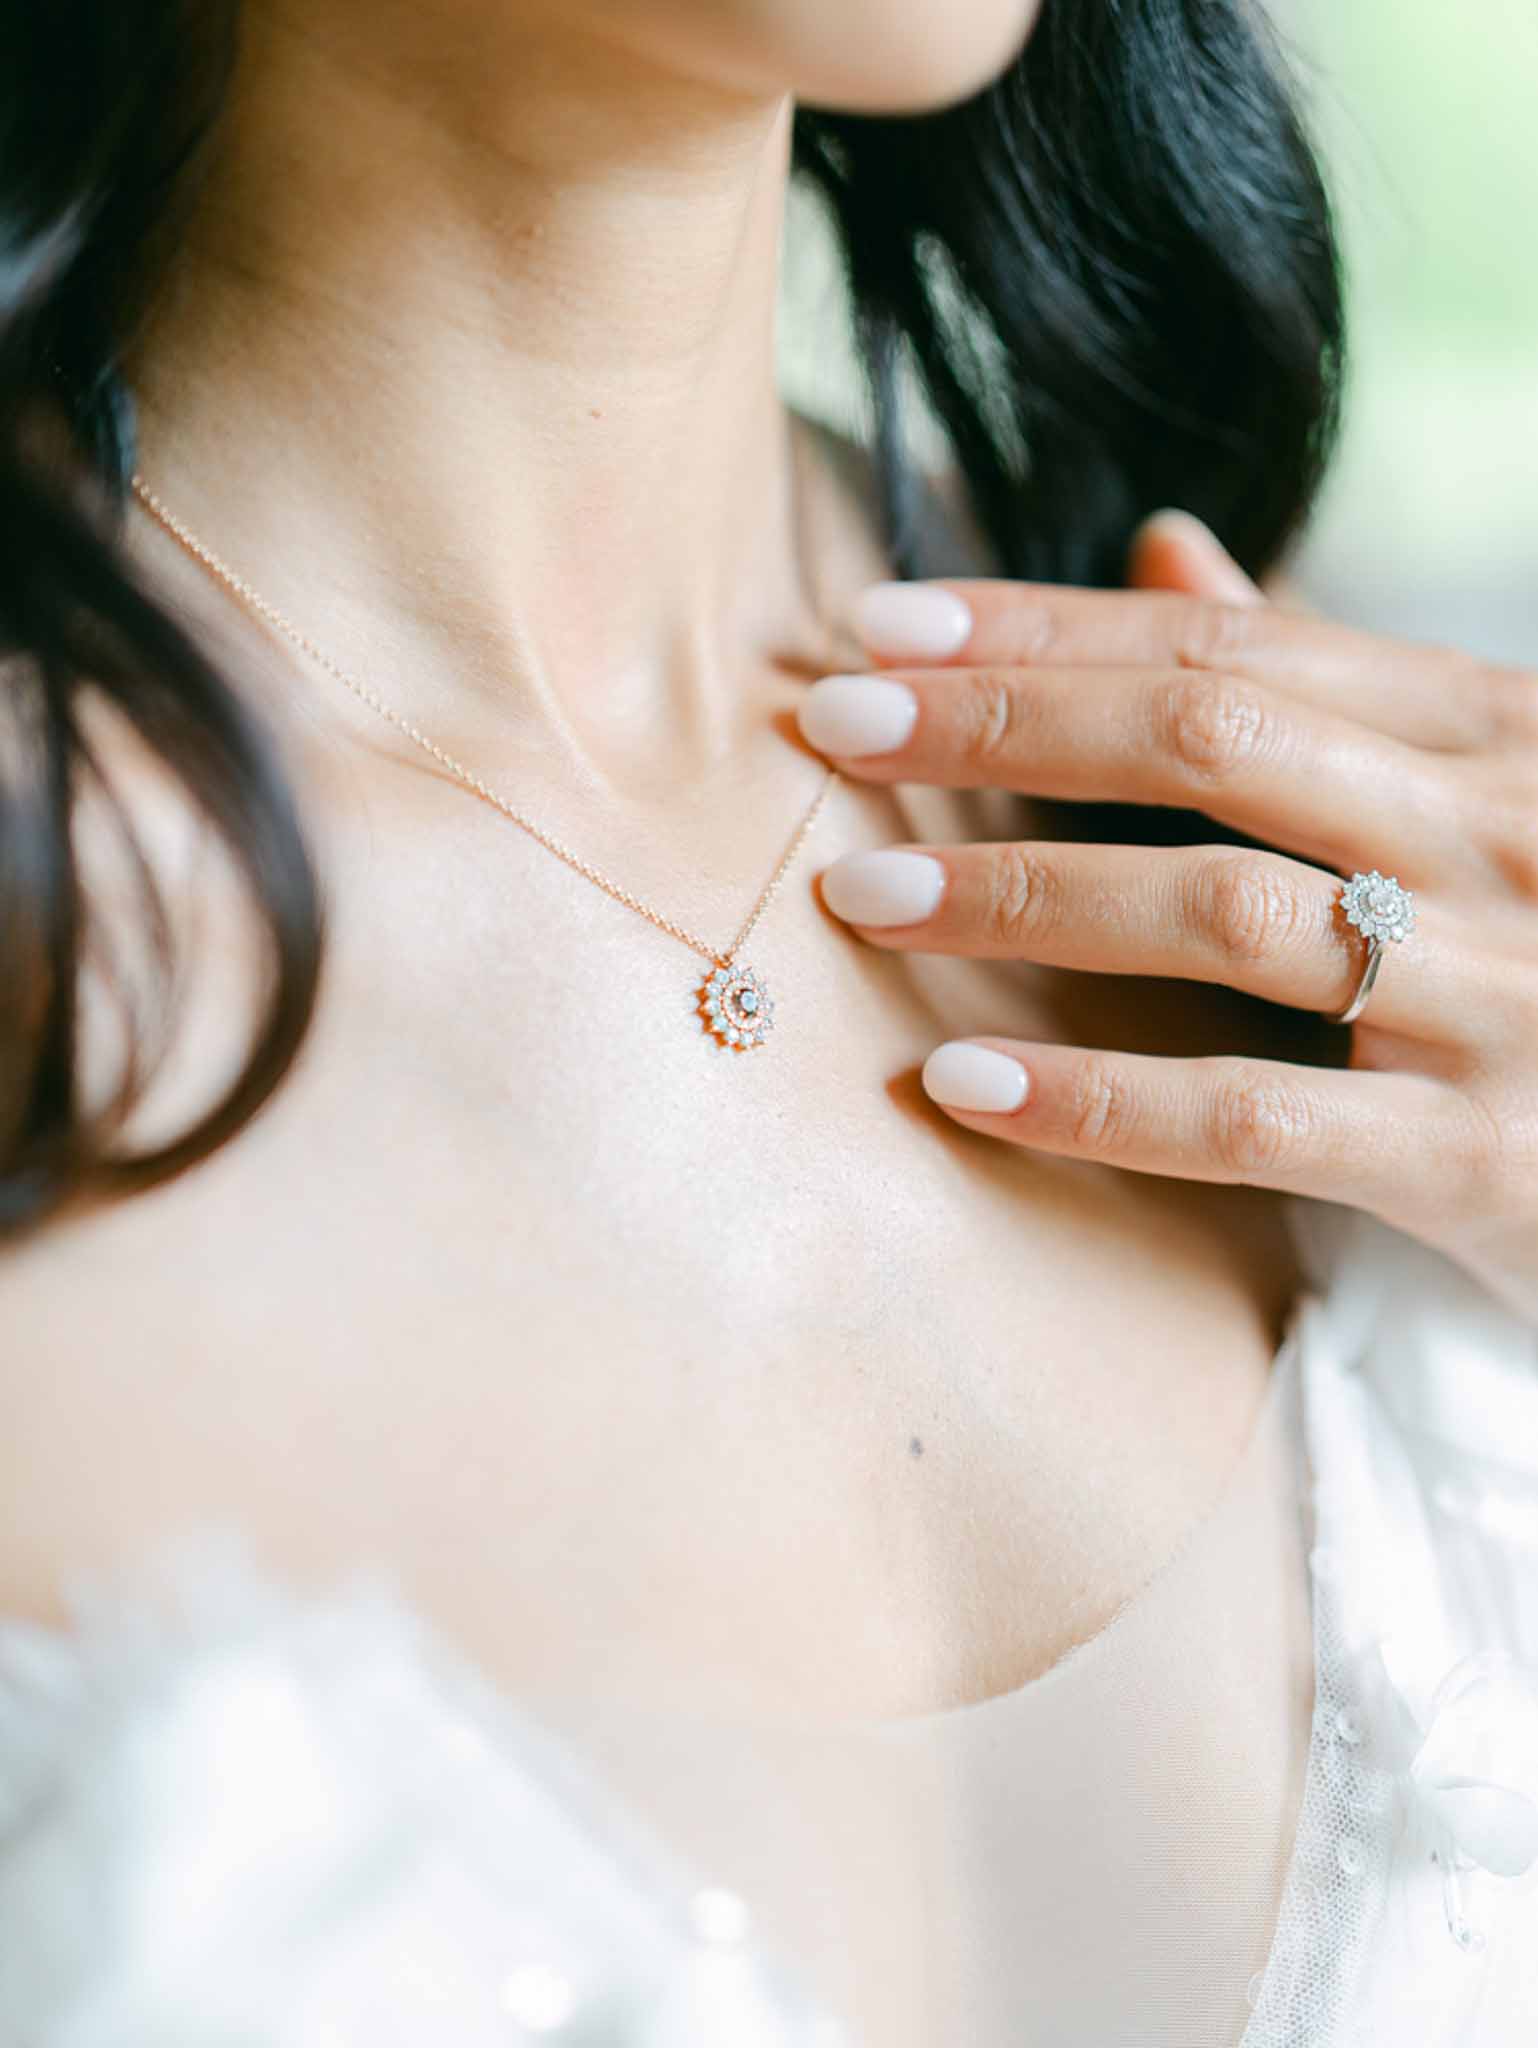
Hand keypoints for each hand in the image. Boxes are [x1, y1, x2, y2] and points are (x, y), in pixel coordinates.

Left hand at [797, 513, 1537, 1319]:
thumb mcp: (1483, 791)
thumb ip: (1324, 684)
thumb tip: (1161, 555)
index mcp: (1489, 733)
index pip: (1229, 649)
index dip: (1043, 631)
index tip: (881, 626)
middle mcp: (1496, 837)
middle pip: (1210, 743)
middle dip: (1005, 724)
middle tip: (833, 727)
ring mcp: (1500, 995)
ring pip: (1221, 912)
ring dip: (1022, 893)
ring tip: (861, 898)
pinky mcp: (1487, 1159)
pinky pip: (1256, 1117)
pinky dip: (1097, 1100)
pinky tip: (959, 1085)